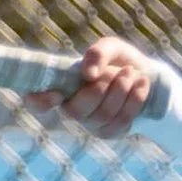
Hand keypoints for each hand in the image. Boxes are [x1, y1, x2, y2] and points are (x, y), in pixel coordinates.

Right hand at [26, 37, 157, 138]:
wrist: (146, 76)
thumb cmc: (119, 60)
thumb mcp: (110, 47)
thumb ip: (97, 53)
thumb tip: (88, 74)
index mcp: (61, 86)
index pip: (35, 101)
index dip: (39, 102)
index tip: (56, 94)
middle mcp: (71, 108)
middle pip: (75, 112)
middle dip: (101, 89)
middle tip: (121, 70)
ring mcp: (90, 124)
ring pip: (101, 116)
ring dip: (121, 91)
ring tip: (132, 72)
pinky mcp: (110, 132)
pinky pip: (120, 122)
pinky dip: (134, 100)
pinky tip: (142, 84)